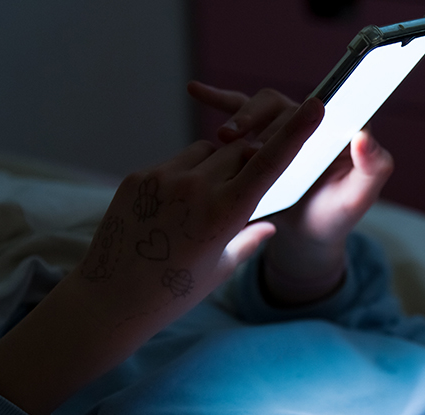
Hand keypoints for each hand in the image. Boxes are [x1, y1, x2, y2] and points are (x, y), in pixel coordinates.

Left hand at [0, 97, 323, 414]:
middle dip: (249, 161)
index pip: (269, 162)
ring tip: (200, 206)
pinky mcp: (138, 177)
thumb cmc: (173, 293)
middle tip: (243, 186)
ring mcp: (163, 179)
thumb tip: (271, 227)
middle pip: (239, 151)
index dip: (295, 132)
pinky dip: (184, 176)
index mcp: (225, 213)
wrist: (110, 300)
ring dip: (216, 165)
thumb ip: (250, 240)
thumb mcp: (221, 269)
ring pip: (207, 152)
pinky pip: (175, 163)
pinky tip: (171, 211)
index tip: (315, 105)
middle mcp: (195, 188)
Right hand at [189, 82, 393, 304]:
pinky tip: (195, 90)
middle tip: (246, 145)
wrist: (305, 234)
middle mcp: (311, 121)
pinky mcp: (258, 132)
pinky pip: (238, 110)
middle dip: (263, 123)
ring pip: (259, 107)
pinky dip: (217, 98)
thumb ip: (373, 169)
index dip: (307, 113)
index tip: (288, 123)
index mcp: (340, 130)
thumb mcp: (358, 199)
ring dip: (241, 117)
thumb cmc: (334, 217)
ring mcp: (283, 125)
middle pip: (286, 107)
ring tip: (224, 136)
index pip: (327, 108)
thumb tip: (364, 136)